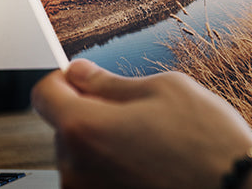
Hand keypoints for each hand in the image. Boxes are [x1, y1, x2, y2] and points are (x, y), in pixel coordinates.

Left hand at [31, 59, 251, 188]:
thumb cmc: (207, 140)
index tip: (87, 79)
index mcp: (84, 127)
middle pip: (65, 127)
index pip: (44, 94)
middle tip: (141, 114)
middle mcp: (74, 168)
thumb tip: (79, 72)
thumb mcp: (166, 90)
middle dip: (92, 113)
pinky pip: (97, 181)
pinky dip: (116, 170)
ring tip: (154, 145)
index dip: (65, 79)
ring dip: (106, 145)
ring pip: (83, 157)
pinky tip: (152, 167)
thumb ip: (111, 82)